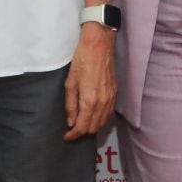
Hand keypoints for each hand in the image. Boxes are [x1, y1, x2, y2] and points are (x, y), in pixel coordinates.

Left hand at [64, 23, 116, 141]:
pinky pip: (108, 113)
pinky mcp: (115, 93)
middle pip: (94, 128)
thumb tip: (71, 121)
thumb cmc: (82, 60)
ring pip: (102, 122)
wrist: (99, 45)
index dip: (73, 135)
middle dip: (82, 132)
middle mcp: (103, 103)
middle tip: (72, 129)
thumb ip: (70, 104)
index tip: (66, 137)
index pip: (82, 127)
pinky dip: (100, 118)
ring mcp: (111, 98)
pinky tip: (92, 114)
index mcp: (90, 101)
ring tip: (81, 123)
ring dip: (92, 126)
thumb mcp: (70, 82)